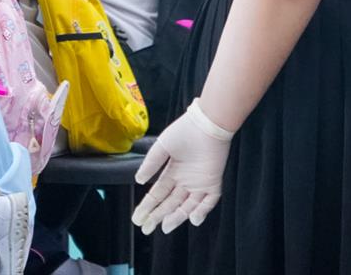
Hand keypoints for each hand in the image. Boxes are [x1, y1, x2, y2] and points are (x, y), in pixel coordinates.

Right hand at [133, 100, 234, 234]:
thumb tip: (139, 181)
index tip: (137, 219)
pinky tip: (194, 218)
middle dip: (158, 216)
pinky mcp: (213, 180)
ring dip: (177, 217)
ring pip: (188, 205)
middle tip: (146, 229)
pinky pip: (210, 199)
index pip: (157, 194)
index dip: (147, 207)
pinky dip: (204, 209)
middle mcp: (185, 180)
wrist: (207, 123)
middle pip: (170, 203)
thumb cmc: (184, 131)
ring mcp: (199, 181)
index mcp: (172, 172)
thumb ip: (151, 164)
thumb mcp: (161, 147)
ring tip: (165, 227)